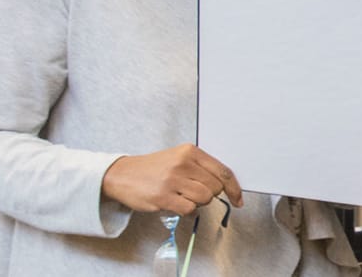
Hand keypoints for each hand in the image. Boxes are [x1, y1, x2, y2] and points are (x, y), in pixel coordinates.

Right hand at [101, 143, 242, 215]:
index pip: (222, 171)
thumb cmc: (154, 168)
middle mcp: (183, 163)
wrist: (123, 175)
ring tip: (182, 196)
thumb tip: (225, 184)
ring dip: (197, 203)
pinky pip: (189, 209)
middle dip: (210, 195)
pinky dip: (186, 210)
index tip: (238, 199)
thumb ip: (200, 168)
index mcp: (190, 151)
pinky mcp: (163, 197)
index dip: (234, 188)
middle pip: (215, 188)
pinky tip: (174, 203)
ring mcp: (173, 180)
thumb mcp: (178, 158)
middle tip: (194, 192)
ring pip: (204, 199)